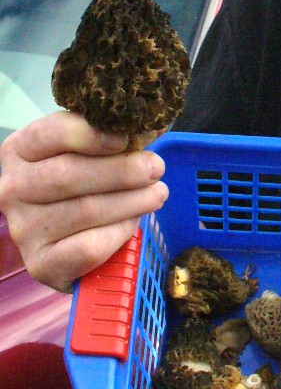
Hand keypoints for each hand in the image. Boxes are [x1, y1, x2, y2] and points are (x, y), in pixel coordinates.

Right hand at [0, 111, 167, 291]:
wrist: (68, 242)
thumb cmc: (83, 185)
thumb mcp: (90, 153)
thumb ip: (116, 136)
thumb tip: (154, 124)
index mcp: (20, 150)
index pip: (50, 133)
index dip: (90, 134)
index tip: (124, 139)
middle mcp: (12, 188)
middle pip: (68, 174)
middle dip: (122, 171)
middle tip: (156, 168)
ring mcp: (24, 229)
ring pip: (85, 210)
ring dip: (132, 201)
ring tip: (158, 194)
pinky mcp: (41, 264)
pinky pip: (89, 246)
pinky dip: (119, 232)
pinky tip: (133, 222)